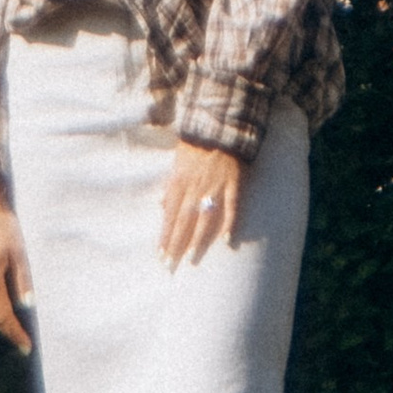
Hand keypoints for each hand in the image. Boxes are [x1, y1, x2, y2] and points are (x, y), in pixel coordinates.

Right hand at [0, 197, 33, 353]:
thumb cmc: (6, 229)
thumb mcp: (20, 253)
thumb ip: (23, 280)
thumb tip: (28, 305)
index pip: (3, 315)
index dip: (15, 332)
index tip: (26, 345)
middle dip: (8, 332)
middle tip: (24, 345)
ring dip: (0, 323)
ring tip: (16, 333)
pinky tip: (4, 315)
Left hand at [158, 141, 241, 268]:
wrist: (218, 127)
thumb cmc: (195, 146)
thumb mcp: (176, 164)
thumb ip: (170, 187)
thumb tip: (160, 207)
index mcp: (179, 182)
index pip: (169, 215)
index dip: (164, 236)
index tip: (160, 255)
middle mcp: (194, 187)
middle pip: (183, 220)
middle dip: (176, 244)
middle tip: (171, 266)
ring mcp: (214, 186)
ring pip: (204, 217)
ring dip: (197, 239)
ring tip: (191, 258)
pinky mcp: (232, 183)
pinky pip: (232, 206)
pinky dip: (230, 222)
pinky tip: (227, 240)